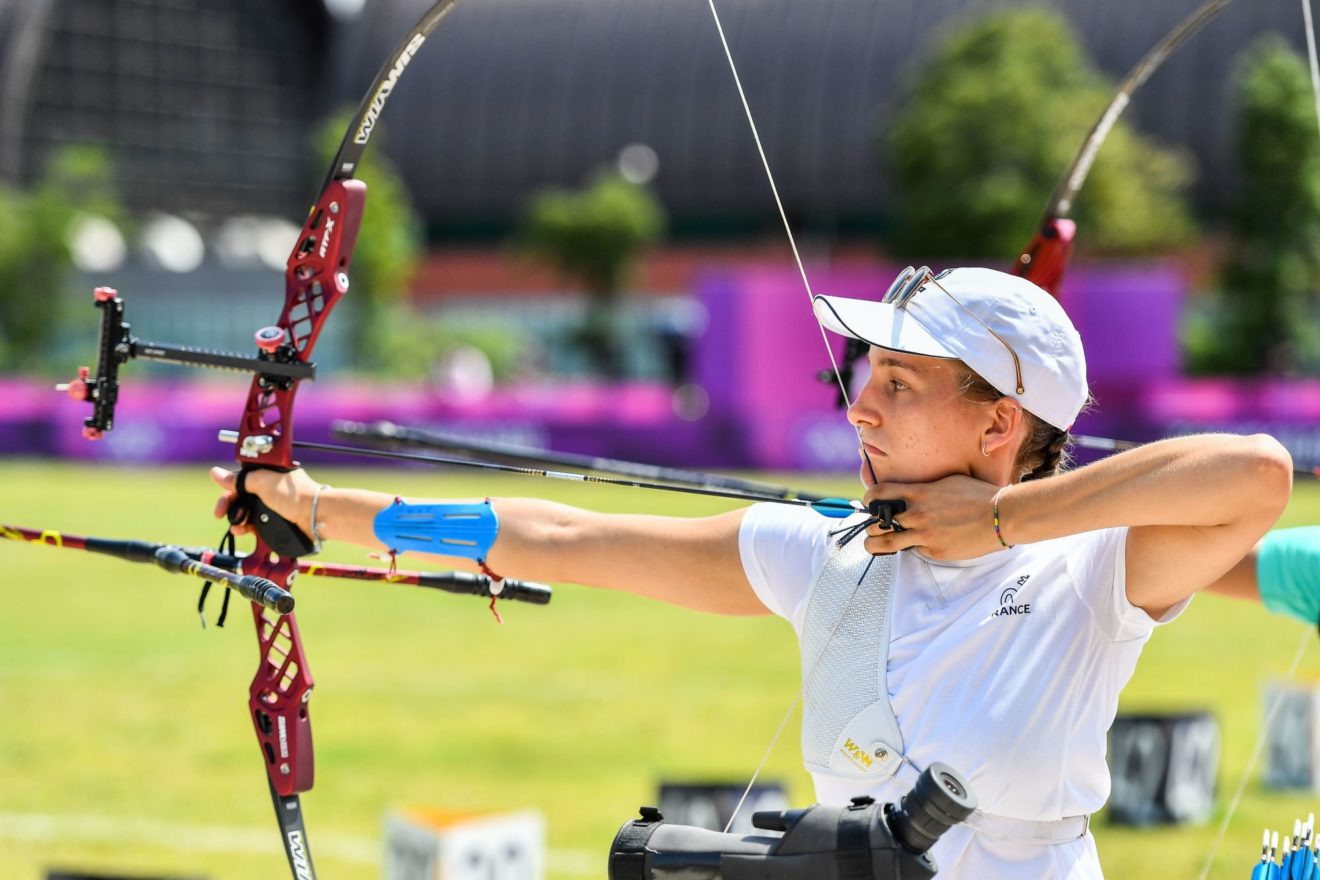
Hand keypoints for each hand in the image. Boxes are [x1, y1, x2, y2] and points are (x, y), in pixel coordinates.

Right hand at [210, 466, 320, 538]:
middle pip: (241, 497)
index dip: (229, 489)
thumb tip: (216, 473)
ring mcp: (272, 506)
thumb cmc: (295, 495)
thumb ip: (239, 480)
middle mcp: (269, 489)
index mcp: (268, 474)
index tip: (222, 499)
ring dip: (237, 519)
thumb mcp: (262, 482)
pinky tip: (242, 530)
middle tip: (221, 514)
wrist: (314, 516)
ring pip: (247, 512)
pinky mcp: (274, 522)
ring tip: (236, 525)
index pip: (241, 480)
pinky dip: (246, 528)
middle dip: (230, 506)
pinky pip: (254, 525)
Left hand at [861, 475, 1006, 559]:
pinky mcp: (935, 551)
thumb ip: (923, 489)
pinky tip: (924, 542)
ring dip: (876, 545)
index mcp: (917, 494)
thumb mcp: (946, 481)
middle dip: (869, 527)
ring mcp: (924, 535)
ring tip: (876, 544)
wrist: (1000, 516)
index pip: (877, 494)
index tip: (869, 504)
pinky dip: (915, 548)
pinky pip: (916, 551)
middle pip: (874, 524)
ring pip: (886, 544)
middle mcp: (916, 515)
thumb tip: (909, 492)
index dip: (868, 500)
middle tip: (873, 527)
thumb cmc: (977, 495)